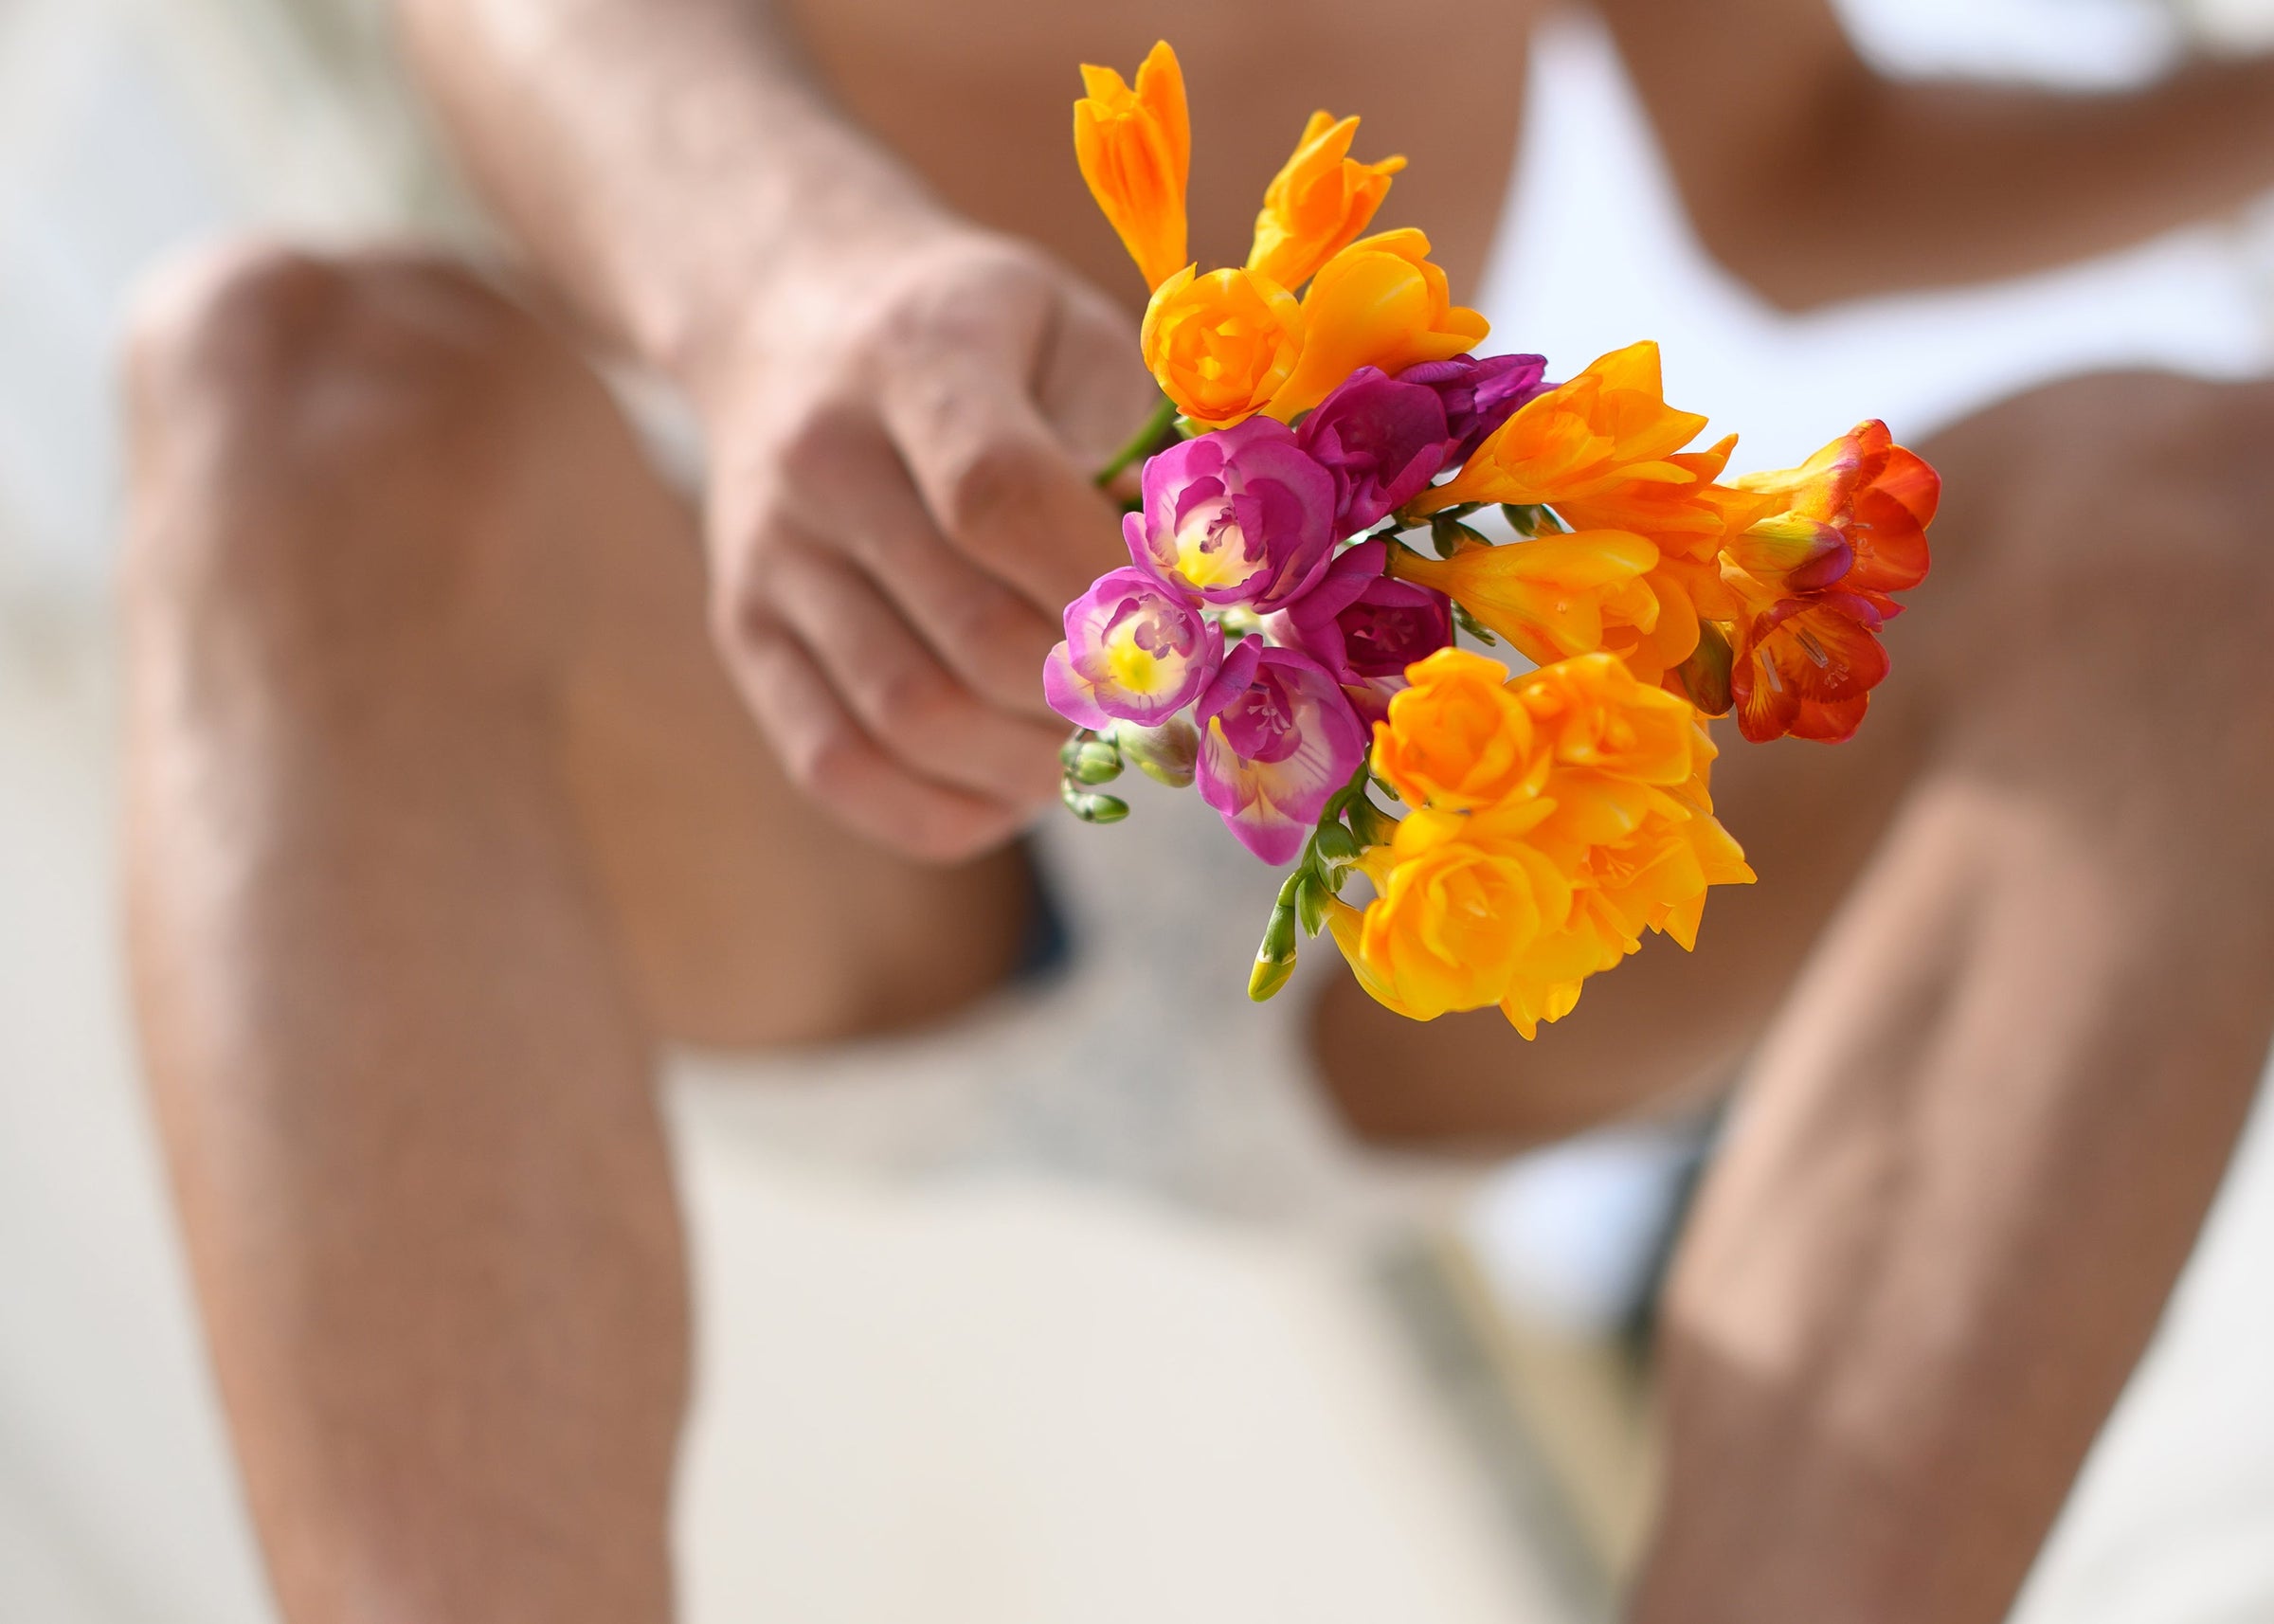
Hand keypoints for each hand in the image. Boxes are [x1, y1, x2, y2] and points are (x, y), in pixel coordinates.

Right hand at [703, 228, 1158, 861]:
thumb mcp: (1075, 330)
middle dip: (1099, 697)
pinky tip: (1015, 785)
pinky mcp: (745, 634)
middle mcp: (820, 460)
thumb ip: (1143, 445)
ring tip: (1099, 741)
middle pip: (974, 634)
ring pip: (914, 719)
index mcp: (915, 356)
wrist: (789, 318)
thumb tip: (1216, 593)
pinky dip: (947, 808)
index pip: (1003, 499)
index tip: (1200, 632)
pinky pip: (840, 768)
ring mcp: (768, 558)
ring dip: (1036, 764)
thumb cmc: (983, 336)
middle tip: (1173, 708)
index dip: (1112, 590)